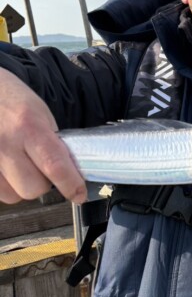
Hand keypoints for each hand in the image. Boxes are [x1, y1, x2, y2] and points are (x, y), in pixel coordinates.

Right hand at [0, 69, 86, 203]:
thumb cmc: (11, 100)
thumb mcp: (40, 113)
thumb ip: (54, 142)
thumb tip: (71, 171)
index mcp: (28, 125)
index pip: (55, 166)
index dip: (71, 185)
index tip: (79, 193)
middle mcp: (5, 143)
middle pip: (33, 188)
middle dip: (43, 183)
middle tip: (41, 168)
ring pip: (13, 196)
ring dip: (21, 186)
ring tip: (19, 165)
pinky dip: (5, 186)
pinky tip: (5, 169)